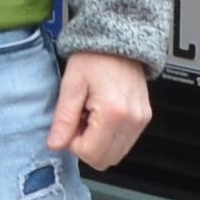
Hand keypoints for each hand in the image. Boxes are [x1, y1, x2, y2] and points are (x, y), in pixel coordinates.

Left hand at [48, 51, 154, 170]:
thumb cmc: (95, 57)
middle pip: (104, 160)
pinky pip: (124, 142)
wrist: (119, 39)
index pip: (90, 153)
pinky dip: (110, 136)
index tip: (71, 123)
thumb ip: (64, 119)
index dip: (74, 143)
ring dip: (99, 142)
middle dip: (87, 146)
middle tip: (81, 120)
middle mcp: (132, 120)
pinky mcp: (144, 118)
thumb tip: (55, 144)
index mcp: (113, 112)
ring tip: (92, 116)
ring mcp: (141, 120)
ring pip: (115, 155)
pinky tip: (103, 115)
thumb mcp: (71, 85)